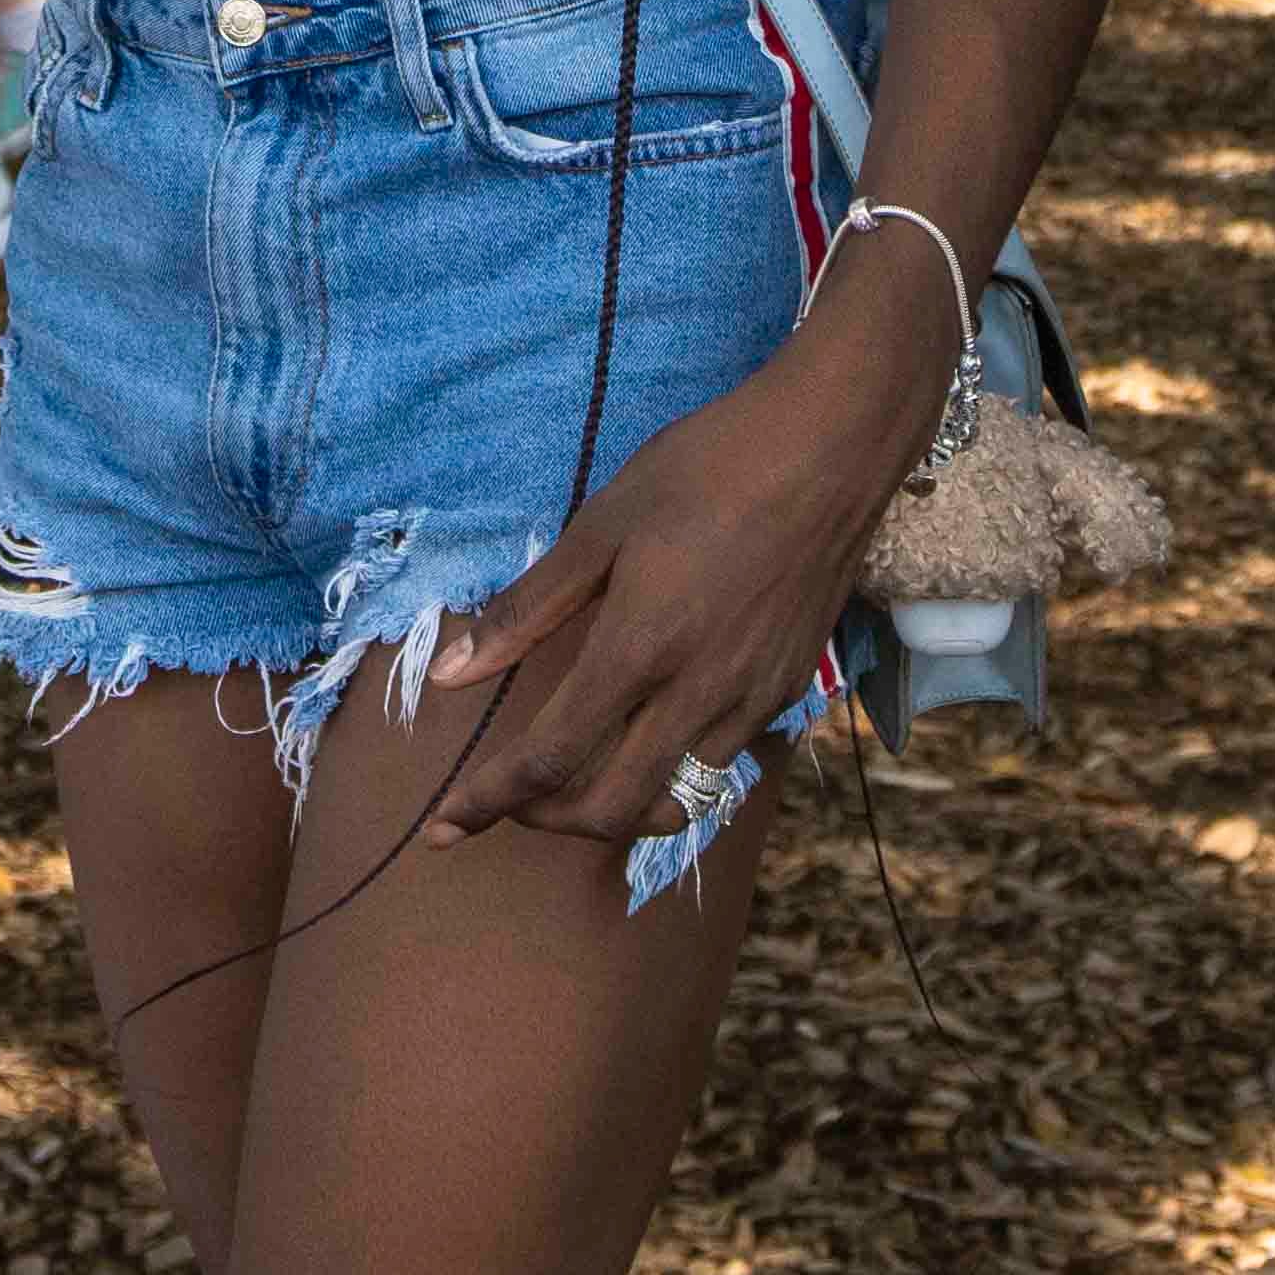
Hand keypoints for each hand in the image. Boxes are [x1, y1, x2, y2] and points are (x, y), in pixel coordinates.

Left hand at [414, 247, 968, 849]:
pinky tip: (656, 723)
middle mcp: (696, 695)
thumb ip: (527, 609)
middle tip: (515, 796)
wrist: (832, 447)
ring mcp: (750, 700)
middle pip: (611, 813)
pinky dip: (673, 767)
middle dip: (549, 820)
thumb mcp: (601, 526)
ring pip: (674, 799)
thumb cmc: (707, 469)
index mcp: (638, 649)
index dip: (485, 803)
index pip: (547, 761)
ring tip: (583, 768)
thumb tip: (450, 672)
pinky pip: (719, 761)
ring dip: (616, 803)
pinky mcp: (787, 691)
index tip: (442, 826)